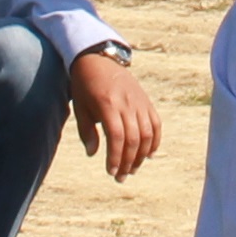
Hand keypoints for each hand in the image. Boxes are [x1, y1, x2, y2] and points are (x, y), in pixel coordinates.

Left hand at [69, 47, 161, 181]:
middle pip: (133, 139)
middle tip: (121, 177)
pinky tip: (148, 154)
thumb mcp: (80, 107)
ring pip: (147, 134)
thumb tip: (93, 154)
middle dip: (128, 162)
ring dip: (141, 155)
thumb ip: (86, 131)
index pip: (116, 137)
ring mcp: (139, 102)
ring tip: (132, 169)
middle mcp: (126, 104)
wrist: (98, 59)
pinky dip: (154, 141)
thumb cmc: (85, 86)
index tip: (110, 171)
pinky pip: (155, 124)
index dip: (115, 157)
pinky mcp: (146, 101)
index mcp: (107, 105)